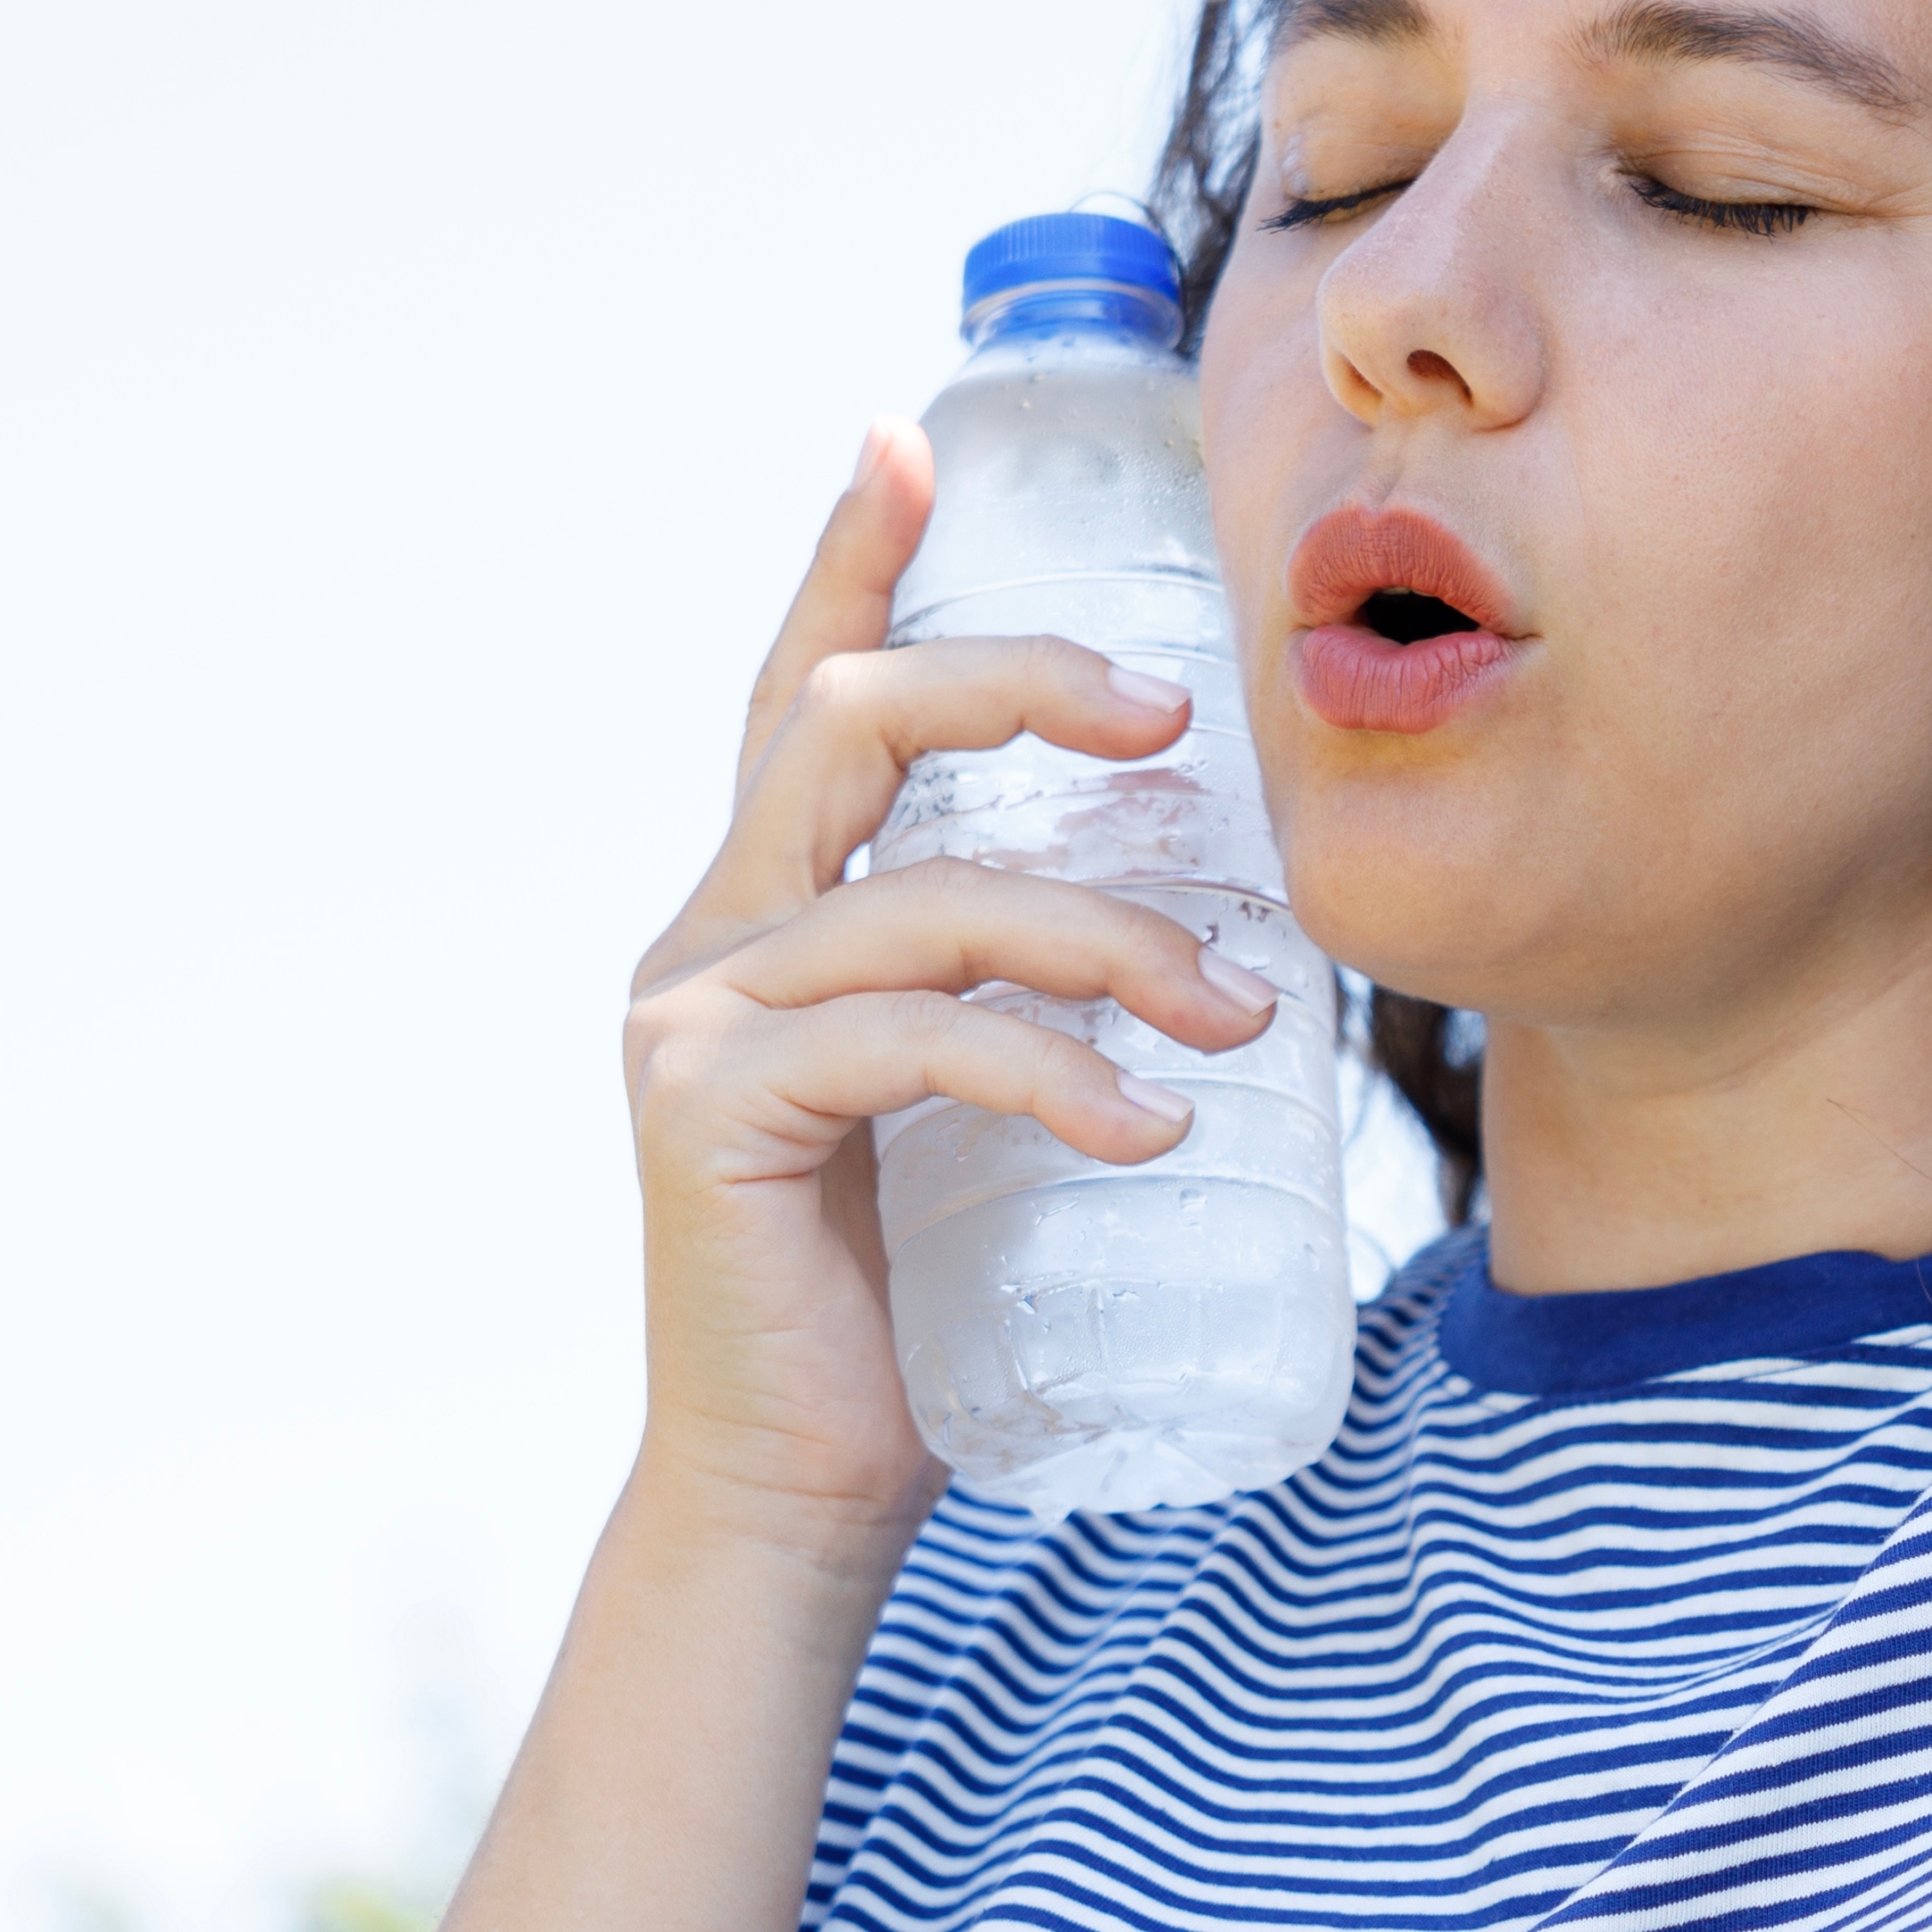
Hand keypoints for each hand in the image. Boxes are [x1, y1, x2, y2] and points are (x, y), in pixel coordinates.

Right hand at [618, 428, 1282, 1563]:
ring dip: (1107, 936)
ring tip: (1236, 1010)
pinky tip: (1151, 1122)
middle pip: (845, 724)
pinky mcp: (711, 1115)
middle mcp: (710, 935)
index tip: (907, 438)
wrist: (802, 1492)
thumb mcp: (978, 1107)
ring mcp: (694, 1019)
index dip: (847, 560)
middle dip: (1016, 682)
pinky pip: (922, 1042)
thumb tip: (1210, 932)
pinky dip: (1055, 1072)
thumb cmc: (915, 1300)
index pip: (803, 699)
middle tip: (1173, 719)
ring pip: (926, 896)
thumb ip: (1023, 999)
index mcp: (768, 911)